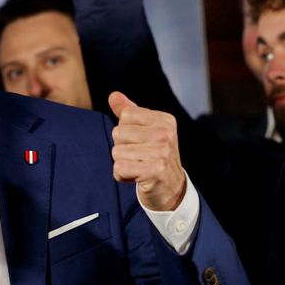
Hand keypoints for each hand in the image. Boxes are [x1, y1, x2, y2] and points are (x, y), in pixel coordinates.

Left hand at [108, 91, 185, 210]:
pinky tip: (136, 177)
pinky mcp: (155, 171)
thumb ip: (129, 111)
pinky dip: (122, 175)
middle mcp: (166, 134)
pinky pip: (119, 168)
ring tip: (139, 167)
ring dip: (122, 163)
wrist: (170, 188)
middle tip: (140, 157)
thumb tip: (113, 95)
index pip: (125, 116)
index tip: (140, 142)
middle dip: (122, 148)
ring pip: (116, 152)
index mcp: (165, 119)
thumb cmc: (153, 155)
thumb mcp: (144, 130)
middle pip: (118, 133)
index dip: (125, 131)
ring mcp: (162, 152)